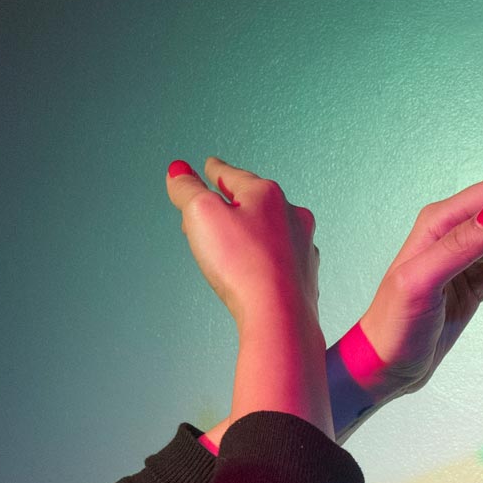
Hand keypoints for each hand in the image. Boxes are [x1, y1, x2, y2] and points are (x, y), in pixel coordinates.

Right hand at [164, 155, 321, 324]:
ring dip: (250, 229)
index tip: (210, 165)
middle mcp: (291, 216)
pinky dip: (266, 255)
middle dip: (230, 202)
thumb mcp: (201, 215)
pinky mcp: (305, 276)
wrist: (279, 316)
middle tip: (210, 204)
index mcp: (267, 195)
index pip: (233, 175)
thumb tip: (177, 171)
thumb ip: (187, 190)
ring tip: (232, 237)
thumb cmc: (242, 265)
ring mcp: (302, 246)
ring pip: (270, 229)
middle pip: (253, 201)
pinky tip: (260, 264)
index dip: (216, 170)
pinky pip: (281, 257)